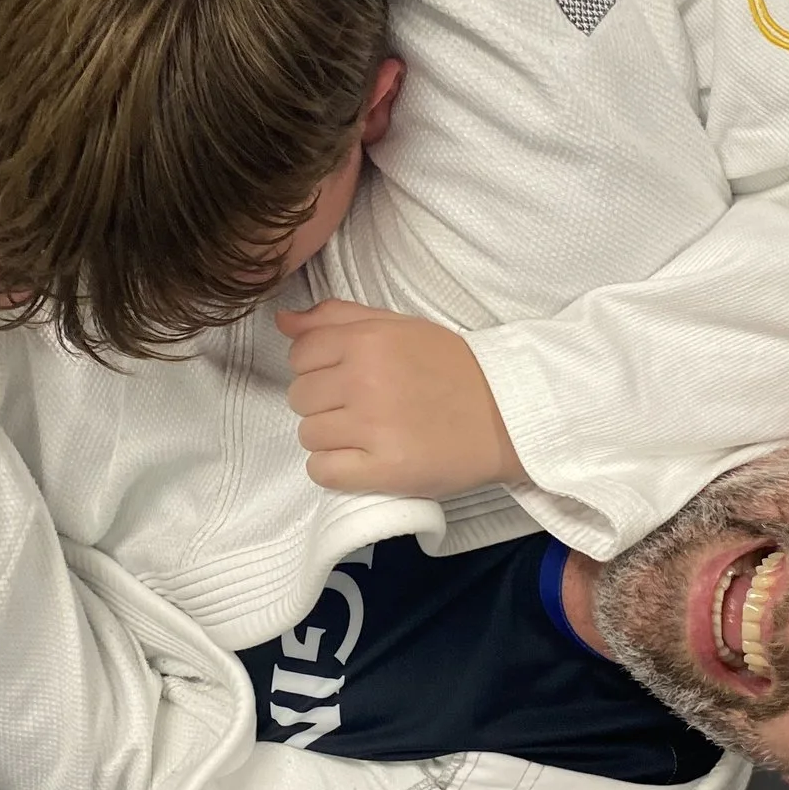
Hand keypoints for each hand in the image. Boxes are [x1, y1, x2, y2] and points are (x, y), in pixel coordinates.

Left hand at [276, 299, 525, 497]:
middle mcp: (365, 380)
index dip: (317, 368)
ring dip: (330, 438)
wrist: (505, 415)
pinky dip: (335, 470)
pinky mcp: (383, 469)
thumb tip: (283, 321)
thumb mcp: (399, 326)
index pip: (299, 354)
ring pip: (308, 435)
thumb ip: (338, 318)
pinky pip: (322, 471)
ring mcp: (373, 427)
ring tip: (365, 435)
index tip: (345, 378)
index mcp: (367, 340)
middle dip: (324, 403)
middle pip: (299, 397)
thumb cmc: (450, 367)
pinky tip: (361, 461)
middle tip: (360, 409)